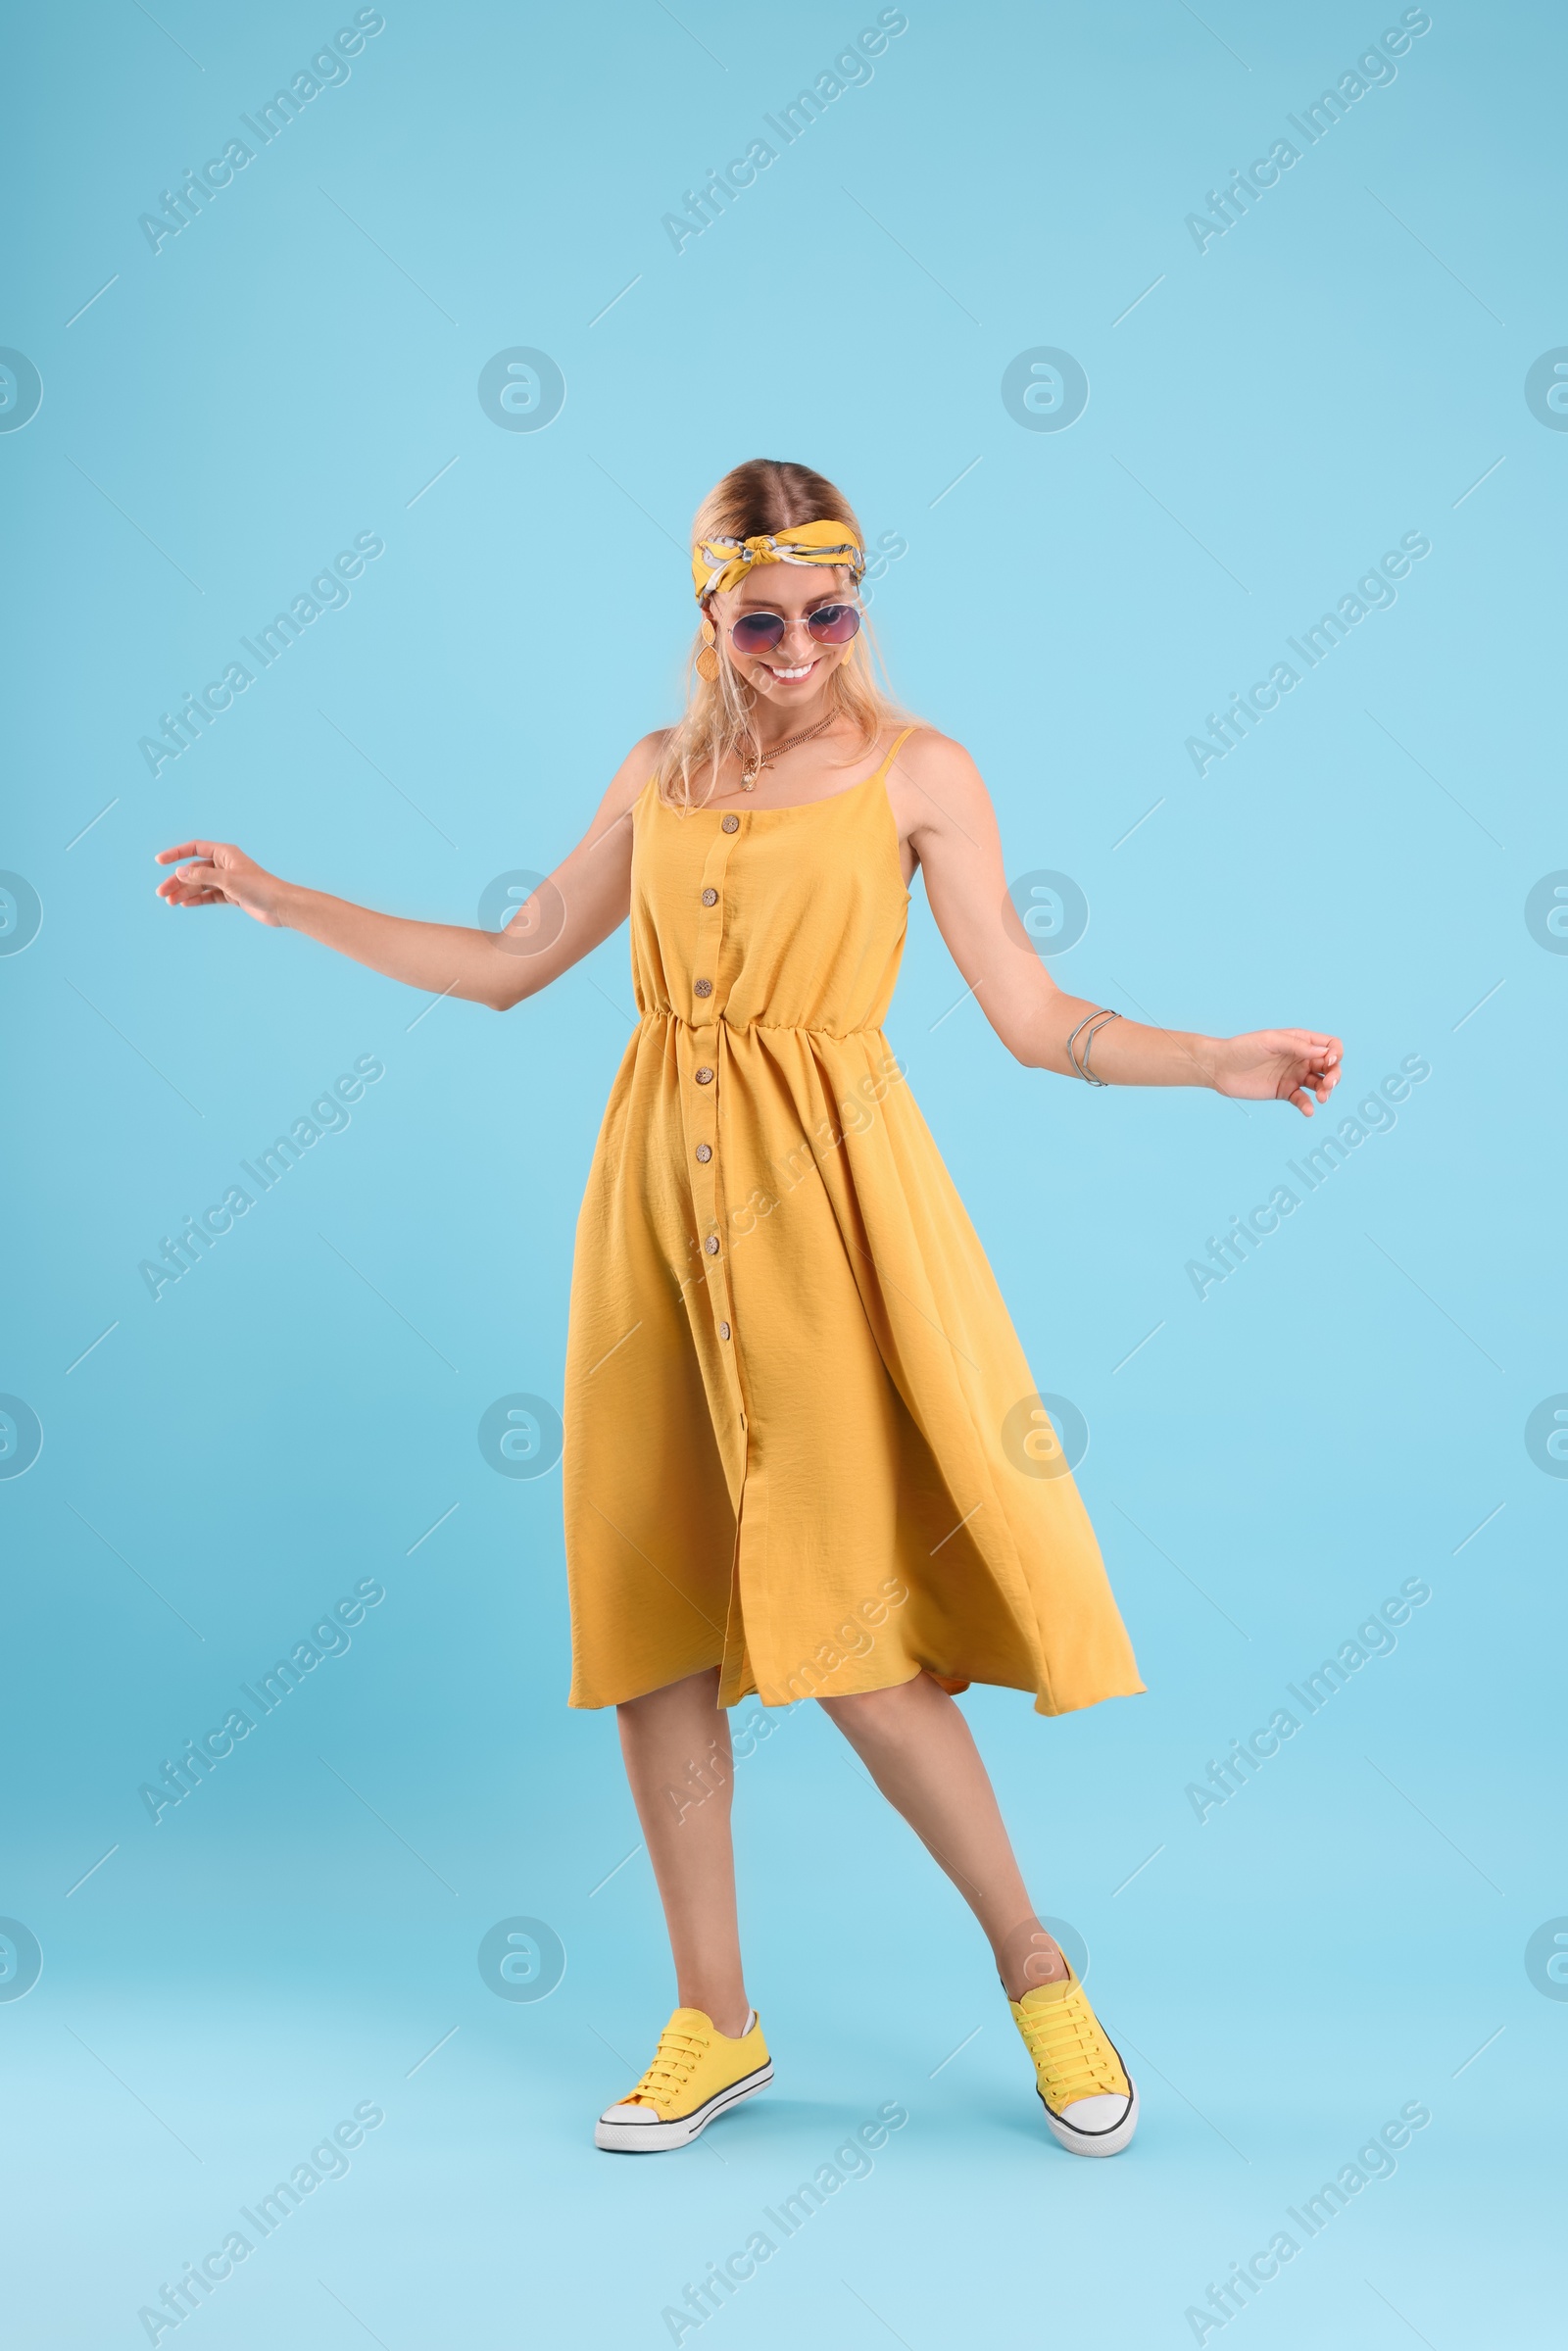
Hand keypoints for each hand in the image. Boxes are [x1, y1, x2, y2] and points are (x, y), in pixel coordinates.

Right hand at [154, 839, 285, 926]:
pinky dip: (198, 899)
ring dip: (185, 892)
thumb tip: (180, 872)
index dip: (175, 854)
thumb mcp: (226, 880)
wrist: (280, 906)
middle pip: (194, 869)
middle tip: (162, 893)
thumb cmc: (258, 888)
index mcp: (225, 853)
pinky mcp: (233, 895)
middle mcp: (225, 864)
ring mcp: (229, 880)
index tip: (159, 861)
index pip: (194, 848)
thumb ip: (202, 875)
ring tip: (170, 901)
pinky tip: (185, 904)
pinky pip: (210, 895)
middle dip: (177, 880)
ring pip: (201, 884)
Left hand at [1212, 1029, 1342, 1115]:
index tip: (1328, 1062)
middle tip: (1328, 1085)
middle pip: (1329, 1067)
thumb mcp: (1270, 1041)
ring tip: (1322, 1097)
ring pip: (1320, 1084)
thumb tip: (1325, 1052)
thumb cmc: (1243, 1047)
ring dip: (1326, 1091)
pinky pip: (1302, 1100)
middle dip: (1335, 1075)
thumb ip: (1297, 1045)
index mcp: (1300, 1041)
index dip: (1335, 1053)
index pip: (1330, 1045)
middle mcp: (1300, 1058)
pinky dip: (1308, 1106)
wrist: (1220, 1067)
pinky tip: (1308, 1110)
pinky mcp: (1284, 1092)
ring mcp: (1293, 1076)